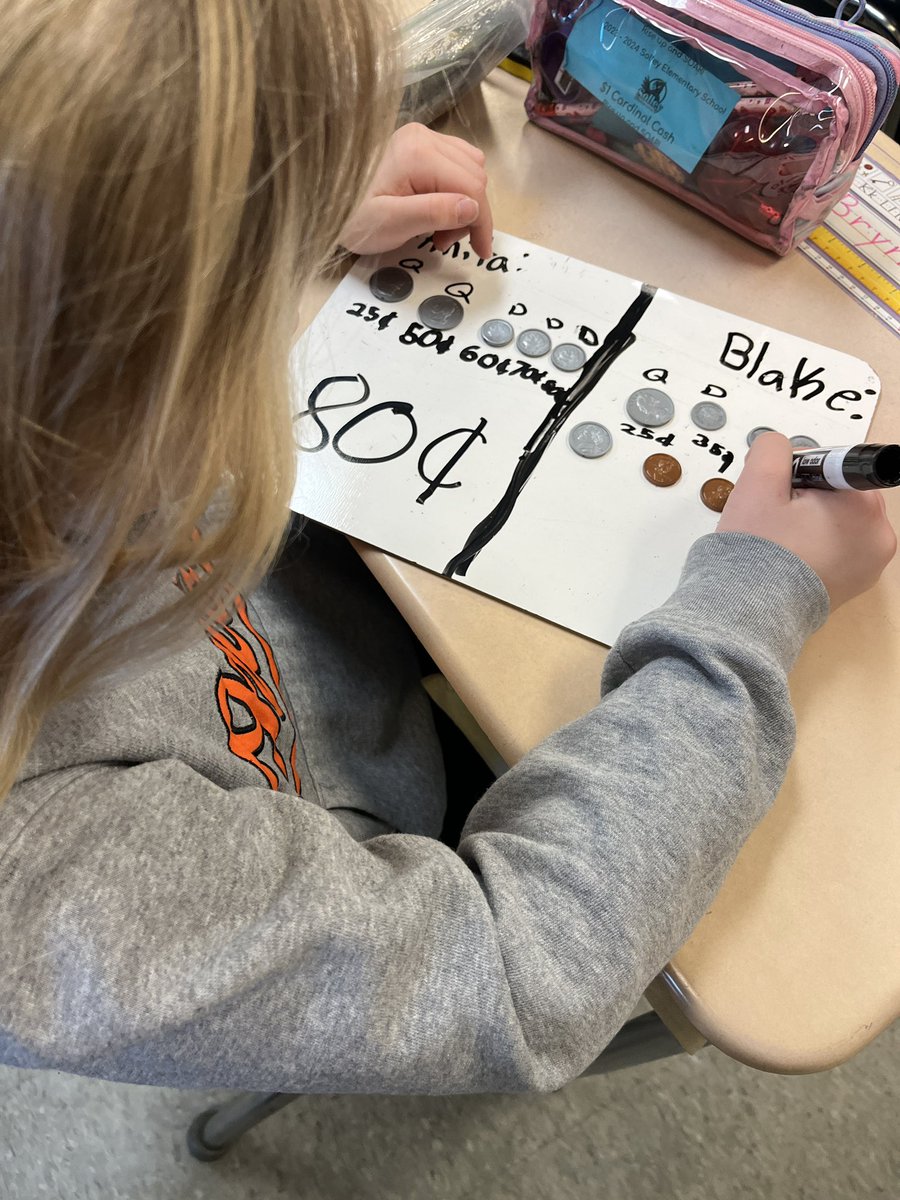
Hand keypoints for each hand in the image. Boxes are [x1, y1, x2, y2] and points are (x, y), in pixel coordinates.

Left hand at [339, 123, 492, 258]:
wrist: (317, 199)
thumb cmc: (349, 216)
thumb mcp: (390, 223)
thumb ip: (433, 213)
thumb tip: (472, 208)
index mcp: (418, 153)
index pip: (472, 187)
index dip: (482, 223)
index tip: (481, 254)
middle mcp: (423, 136)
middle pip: (474, 176)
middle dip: (469, 215)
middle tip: (442, 242)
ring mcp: (419, 136)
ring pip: (469, 168)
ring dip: (463, 203)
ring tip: (436, 229)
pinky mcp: (415, 143)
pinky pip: (454, 163)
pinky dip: (454, 190)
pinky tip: (434, 210)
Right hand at [717, 432, 896, 608]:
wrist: (751, 613)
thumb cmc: (759, 552)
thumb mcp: (757, 484)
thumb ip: (772, 449)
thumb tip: (781, 449)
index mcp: (864, 505)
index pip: (834, 464)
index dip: (799, 472)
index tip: (781, 492)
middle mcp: (879, 534)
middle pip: (839, 492)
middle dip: (806, 496)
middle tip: (776, 519)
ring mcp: (872, 563)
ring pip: (838, 520)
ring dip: (811, 521)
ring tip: (781, 541)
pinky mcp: (857, 582)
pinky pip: (839, 548)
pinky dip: (817, 546)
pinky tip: (791, 558)